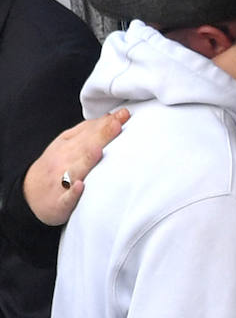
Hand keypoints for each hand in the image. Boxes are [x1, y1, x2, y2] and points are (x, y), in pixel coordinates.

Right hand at [23, 108, 128, 224]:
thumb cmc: (56, 167)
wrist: (30, 195)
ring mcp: (61, 181)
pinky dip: (72, 192)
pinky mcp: (61, 202)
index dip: (105, 123)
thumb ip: (88, 132)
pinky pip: (67, 197)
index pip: (88, 132)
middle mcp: (64, 161)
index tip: (123, 114)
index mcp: (67, 146)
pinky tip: (79, 186)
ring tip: (98, 150)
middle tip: (117, 124)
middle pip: (84, 147)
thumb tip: (111, 118)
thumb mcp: (67, 145)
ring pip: (76, 169)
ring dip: (87, 159)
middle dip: (100, 136)